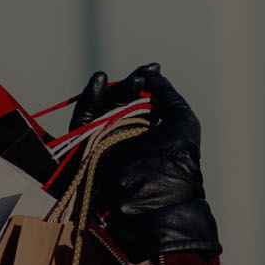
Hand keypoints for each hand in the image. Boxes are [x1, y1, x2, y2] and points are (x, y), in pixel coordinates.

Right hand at [71, 63, 220, 260]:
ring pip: (102, 108)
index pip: (141, 100)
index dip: (145, 82)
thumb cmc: (177, 159)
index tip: (152, 69)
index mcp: (150, 132)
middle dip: (129, 86)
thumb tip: (154, 75)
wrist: (155, 196)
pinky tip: (99, 80)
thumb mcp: (182, 121)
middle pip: (120, 101)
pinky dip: (89, 100)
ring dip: (113, 91)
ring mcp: (106, 143)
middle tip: (140, 79)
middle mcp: (127, 136)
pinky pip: (82, 121)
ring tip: (129, 83)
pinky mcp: (86, 149)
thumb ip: (168, 94)